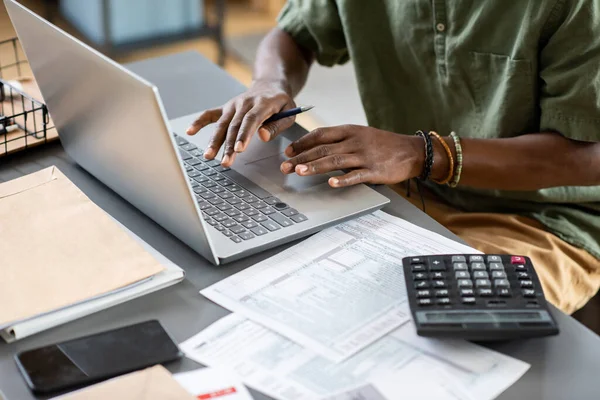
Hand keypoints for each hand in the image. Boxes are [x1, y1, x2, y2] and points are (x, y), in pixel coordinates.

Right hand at [186, 80, 295, 166]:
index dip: (244, 135)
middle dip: (228, 145)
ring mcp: (233, 105)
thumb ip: (278, 125)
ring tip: (208, 156)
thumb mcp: (289, 112)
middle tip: (225, 162)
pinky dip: (199, 121)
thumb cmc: (281, 102)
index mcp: (262, 103)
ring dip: (214, 141)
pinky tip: (190, 131)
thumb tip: (263, 137)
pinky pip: (210, 114)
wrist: (270, 85)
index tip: (239, 149)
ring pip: (222, 124)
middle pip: (234, 126)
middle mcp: (244, 103)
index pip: (251, 120)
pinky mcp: (226, 108)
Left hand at [280, 125, 425, 186]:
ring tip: (299, 172)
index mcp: (350, 131)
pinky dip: (342, 180)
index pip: (321, 134)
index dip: (302, 143)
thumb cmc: (383, 144)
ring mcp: (365, 156)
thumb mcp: (361, 135)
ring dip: (315, 166)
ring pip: (335, 161)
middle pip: (323, 149)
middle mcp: (355, 141)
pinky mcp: (374, 171)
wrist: (412, 151)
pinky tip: (331, 183)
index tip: (288, 151)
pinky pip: (356, 176)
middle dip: (302, 158)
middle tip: (285, 166)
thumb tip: (316, 149)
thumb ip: (340, 141)